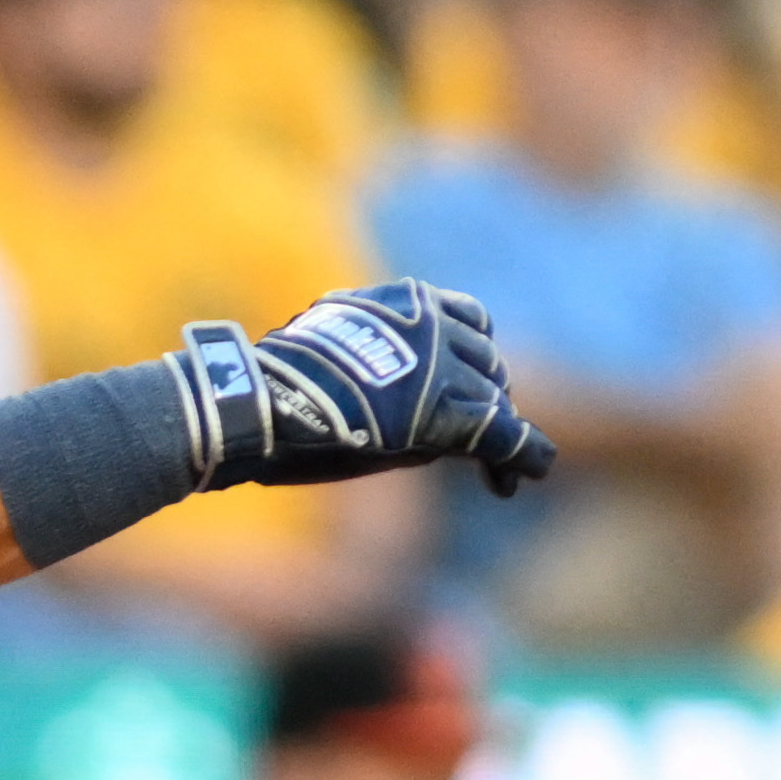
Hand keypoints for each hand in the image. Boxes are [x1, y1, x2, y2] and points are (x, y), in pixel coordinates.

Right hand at [172, 281, 555, 498]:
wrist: (258, 402)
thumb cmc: (278, 383)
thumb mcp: (335, 348)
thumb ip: (378, 357)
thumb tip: (399, 393)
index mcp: (404, 300)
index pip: (467, 322)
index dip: (475, 362)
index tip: (476, 396)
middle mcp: (431, 321)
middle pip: (486, 363)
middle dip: (487, 401)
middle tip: (483, 443)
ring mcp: (440, 364)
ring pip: (495, 399)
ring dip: (497, 433)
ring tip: (498, 471)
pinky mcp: (443, 412)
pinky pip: (501, 434)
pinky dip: (522, 457)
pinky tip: (520, 480)